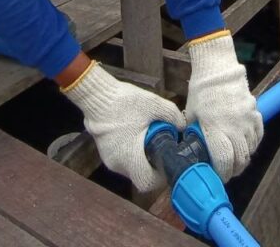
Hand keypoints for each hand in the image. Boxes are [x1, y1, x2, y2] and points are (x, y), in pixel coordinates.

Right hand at [61, 61, 184, 191]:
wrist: (97, 96)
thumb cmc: (125, 103)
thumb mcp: (154, 104)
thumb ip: (173, 116)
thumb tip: (182, 126)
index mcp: (130, 158)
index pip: (148, 183)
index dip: (160, 177)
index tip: (167, 162)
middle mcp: (118, 164)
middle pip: (140, 175)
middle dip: (152, 164)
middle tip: (161, 147)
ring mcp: (108, 159)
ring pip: (131, 167)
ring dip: (141, 157)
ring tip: (148, 138)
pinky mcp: (104, 152)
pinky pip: (122, 159)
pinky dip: (131, 152)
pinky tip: (135, 134)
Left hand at [184, 31, 262, 181]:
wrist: (218, 69)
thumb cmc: (200, 92)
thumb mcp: (191, 115)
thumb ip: (194, 134)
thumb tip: (193, 149)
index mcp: (215, 128)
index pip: (224, 160)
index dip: (222, 173)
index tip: (218, 176)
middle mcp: (234, 127)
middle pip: (241, 159)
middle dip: (234, 170)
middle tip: (228, 172)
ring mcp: (247, 120)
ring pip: (251, 148)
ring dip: (244, 157)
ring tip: (237, 160)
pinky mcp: (255, 112)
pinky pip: (259, 134)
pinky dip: (254, 143)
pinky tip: (247, 145)